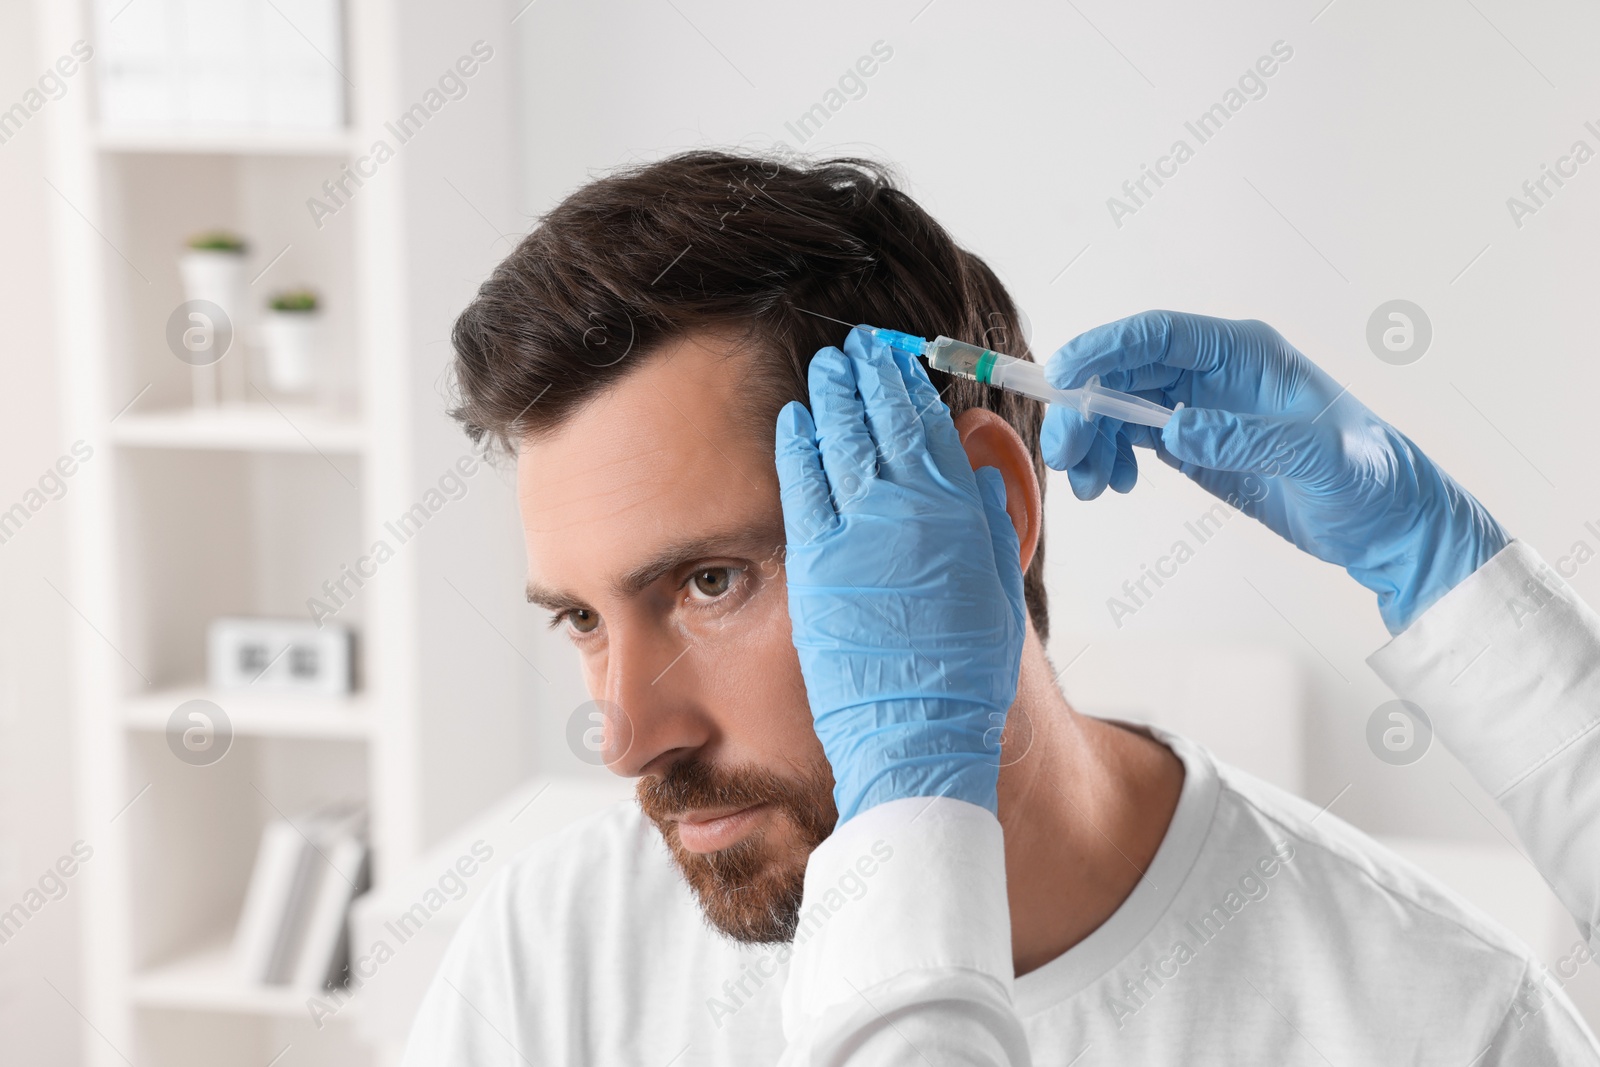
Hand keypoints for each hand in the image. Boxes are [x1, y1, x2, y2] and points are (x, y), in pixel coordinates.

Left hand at [775, 327, 1026, 823]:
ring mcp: (853, 537)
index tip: (895, 359)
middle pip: (879, 425)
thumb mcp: (999, 586)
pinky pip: (801, 489)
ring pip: (838, 446)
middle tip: (853, 350)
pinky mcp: (814, 565)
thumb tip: (976, 455)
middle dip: (865, 380)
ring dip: (831, 400)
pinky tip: (794, 420)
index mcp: (955, 514)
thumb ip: (987, 515)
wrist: (918, 733)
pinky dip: (798, 447)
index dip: (907, 387)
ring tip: (827, 369)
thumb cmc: (967, 671)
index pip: (927, 428)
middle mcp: (903, 514)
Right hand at [1040, 310, 1508, 633]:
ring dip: (1092, 438)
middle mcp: (1215, 372)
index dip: (1103, 349)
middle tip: (1065, 454)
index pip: (1157, 334)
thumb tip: (1176, 430)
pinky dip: (1111, 456)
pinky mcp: (1197, 443)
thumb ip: (1247, 439)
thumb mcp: (1319, 459)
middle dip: (1085, 407)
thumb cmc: (1372, 479)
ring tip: (1090, 485)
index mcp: (1244, 352)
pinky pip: (1134, 436)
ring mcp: (1203, 407)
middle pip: (1124, 370)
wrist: (1390, 523)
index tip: (1061, 378)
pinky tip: (1114, 484)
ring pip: (1120, 404)